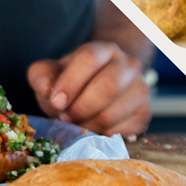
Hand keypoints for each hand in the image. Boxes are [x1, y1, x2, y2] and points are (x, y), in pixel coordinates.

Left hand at [28, 42, 150, 136]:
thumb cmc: (72, 82)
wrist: (100, 91)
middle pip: (108, 86)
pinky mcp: (145, 113)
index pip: (90, 58)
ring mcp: (141, 89)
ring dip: (88, 125)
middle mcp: (128, 65)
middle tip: (66, 117)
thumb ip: (41, 75)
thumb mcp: (52, 74)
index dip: (71, 82)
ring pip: (113, 112)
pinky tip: (93, 129)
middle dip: (80, 107)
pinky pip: (121, 131)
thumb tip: (46, 88)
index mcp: (104, 49)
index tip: (57, 102)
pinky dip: (101, 135)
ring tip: (77, 124)